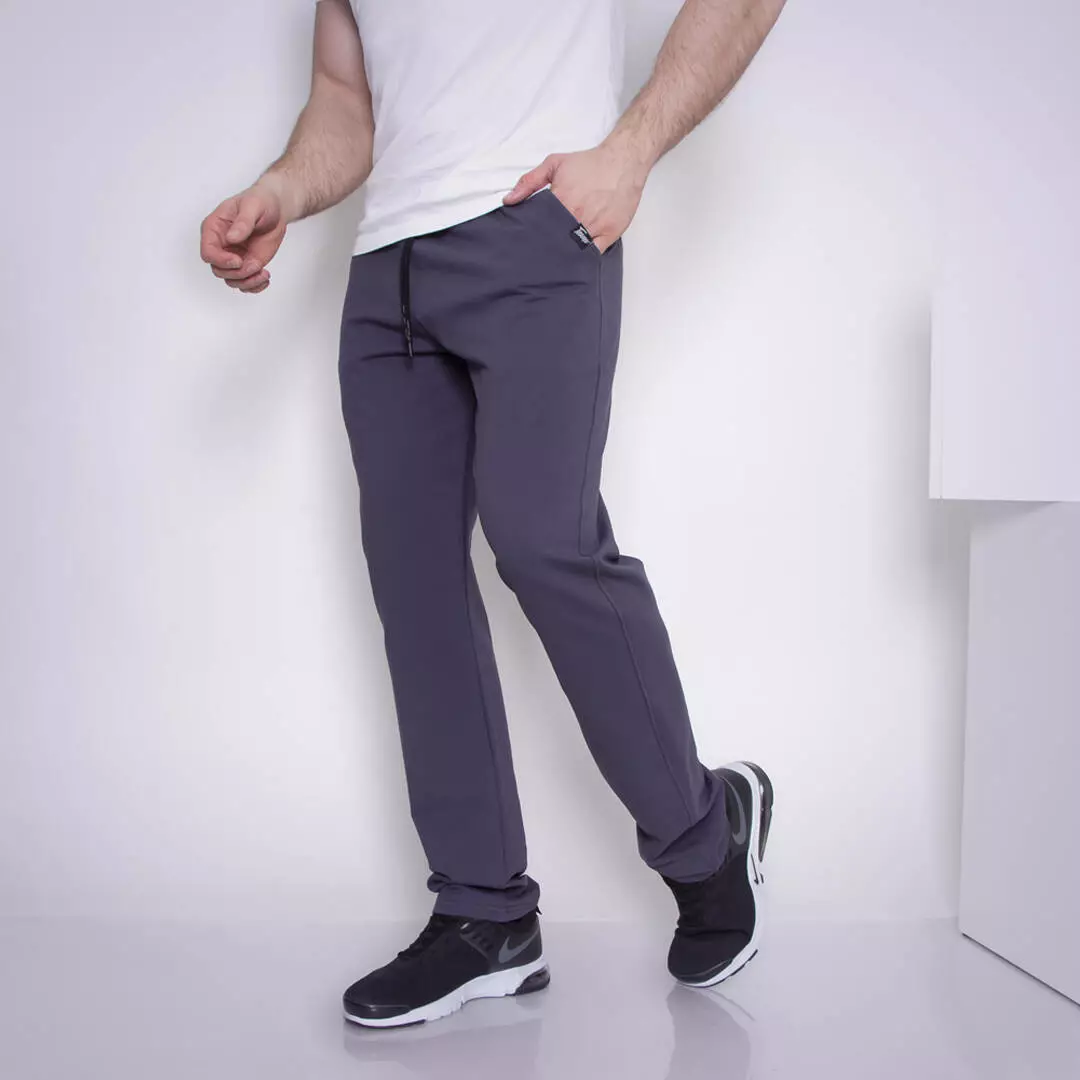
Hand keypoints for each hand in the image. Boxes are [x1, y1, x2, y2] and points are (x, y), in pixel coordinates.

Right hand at [200, 184, 286, 293]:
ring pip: (231, 280)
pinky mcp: (247, 264)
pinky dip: (255, 286)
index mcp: (214, 228)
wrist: (275, 208)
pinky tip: (265, 278)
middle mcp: (221, 245)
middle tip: (255, 266)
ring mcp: (233, 256)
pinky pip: (245, 283)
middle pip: (219, 270)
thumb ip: (243, 222)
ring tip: (264, 273)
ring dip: (247, 282)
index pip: (208, 252)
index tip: (239, 260)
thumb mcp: (252, 205)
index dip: (221, 260)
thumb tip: (231, 238)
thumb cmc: (260, 201)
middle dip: (237, 273)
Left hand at [503, 140, 649, 252]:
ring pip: (574, 249)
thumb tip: (509, 200)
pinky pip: (594, 253)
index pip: (540, 227)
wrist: (623, 160)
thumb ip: (529, 181)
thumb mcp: (554, 164)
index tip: (528, 243)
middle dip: (547, 247)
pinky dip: (585, 257)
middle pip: (556, 241)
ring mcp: (595, 226)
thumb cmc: (590, 163)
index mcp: (561, 200)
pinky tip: (576, 259)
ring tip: (555, 259)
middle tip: (539, 254)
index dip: (533, 236)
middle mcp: (578, 215)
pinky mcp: (610, 233)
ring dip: (565, 254)